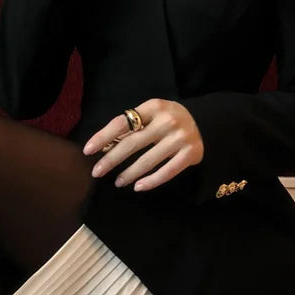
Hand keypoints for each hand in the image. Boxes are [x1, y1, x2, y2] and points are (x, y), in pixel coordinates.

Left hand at [82, 99, 204, 191]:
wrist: (206, 123)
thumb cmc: (170, 119)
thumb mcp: (153, 113)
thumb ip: (134, 124)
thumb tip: (105, 145)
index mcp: (154, 107)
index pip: (123, 122)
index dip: (104, 136)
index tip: (88, 150)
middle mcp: (167, 121)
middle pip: (132, 143)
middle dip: (111, 159)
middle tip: (97, 172)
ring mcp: (179, 139)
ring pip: (148, 160)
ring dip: (129, 173)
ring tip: (118, 181)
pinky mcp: (190, 154)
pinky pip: (166, 172)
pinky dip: (151, 181)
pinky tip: (138, 187)